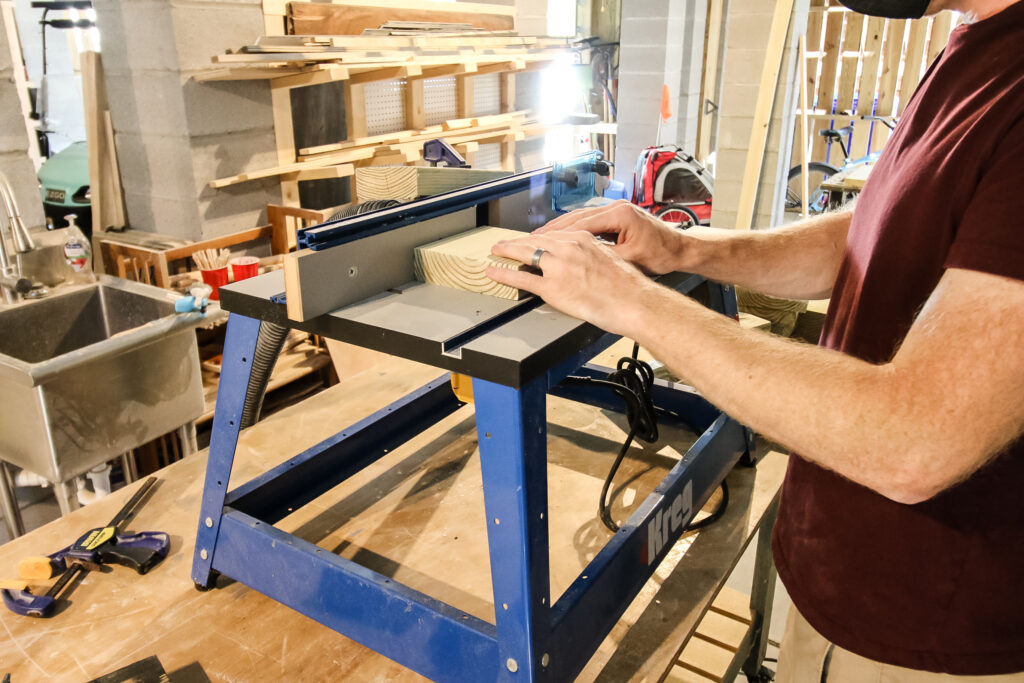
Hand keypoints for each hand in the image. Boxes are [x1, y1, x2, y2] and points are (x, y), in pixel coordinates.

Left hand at [488, 230, 653, 336]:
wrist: (633, 302)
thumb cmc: (627, 286)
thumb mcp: (609, 258)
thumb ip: (590, 255)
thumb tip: (581, 262)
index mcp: (583, 239)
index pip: (553, 234)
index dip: (537, 237)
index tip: (529, 239)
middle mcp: (568, 248)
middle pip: (535, 240)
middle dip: (517, 241)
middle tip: (504, 243)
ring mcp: (559, 267)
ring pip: (525, 253)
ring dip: (506, 251)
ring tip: (496, 251)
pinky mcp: (553, 287)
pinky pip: (522, 277)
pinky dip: (503, 273)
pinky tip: (494, 271)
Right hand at [533, 200, 690, 274]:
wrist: (680, 248)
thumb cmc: (662, 254)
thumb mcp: (630, 259)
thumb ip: (604, 257)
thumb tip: (579, 263)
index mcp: (619, 214)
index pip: (580, 222)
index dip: (557, 233)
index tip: (540, 240)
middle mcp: (616, 207)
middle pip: (576, 217)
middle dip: (553, 229)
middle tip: (532, 238)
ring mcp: (616, 210)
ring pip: (581, 218)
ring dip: (561, 228)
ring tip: (541, 238)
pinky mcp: (617, 216)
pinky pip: (590, 221)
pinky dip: (574, 229)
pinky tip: (562, 237)